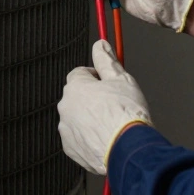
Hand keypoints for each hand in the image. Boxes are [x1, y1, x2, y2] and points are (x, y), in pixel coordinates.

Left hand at [57, 40, 151, 175]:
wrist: (127, 149)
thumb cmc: (126, 114)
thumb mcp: (121, 79)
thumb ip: (106, 60)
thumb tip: (100, 46)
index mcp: (75, 87)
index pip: (80, 73)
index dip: (96, 76)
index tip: (107, 82)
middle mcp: (66, 106)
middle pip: (78, 96)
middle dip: (92, 98)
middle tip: (113, 104)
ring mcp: (66, 128)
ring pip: (77, 117)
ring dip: (89, 118)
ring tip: (111, 123)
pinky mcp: (70, 148)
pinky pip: (78, 137)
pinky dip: (88, 136)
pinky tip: (105, 138)